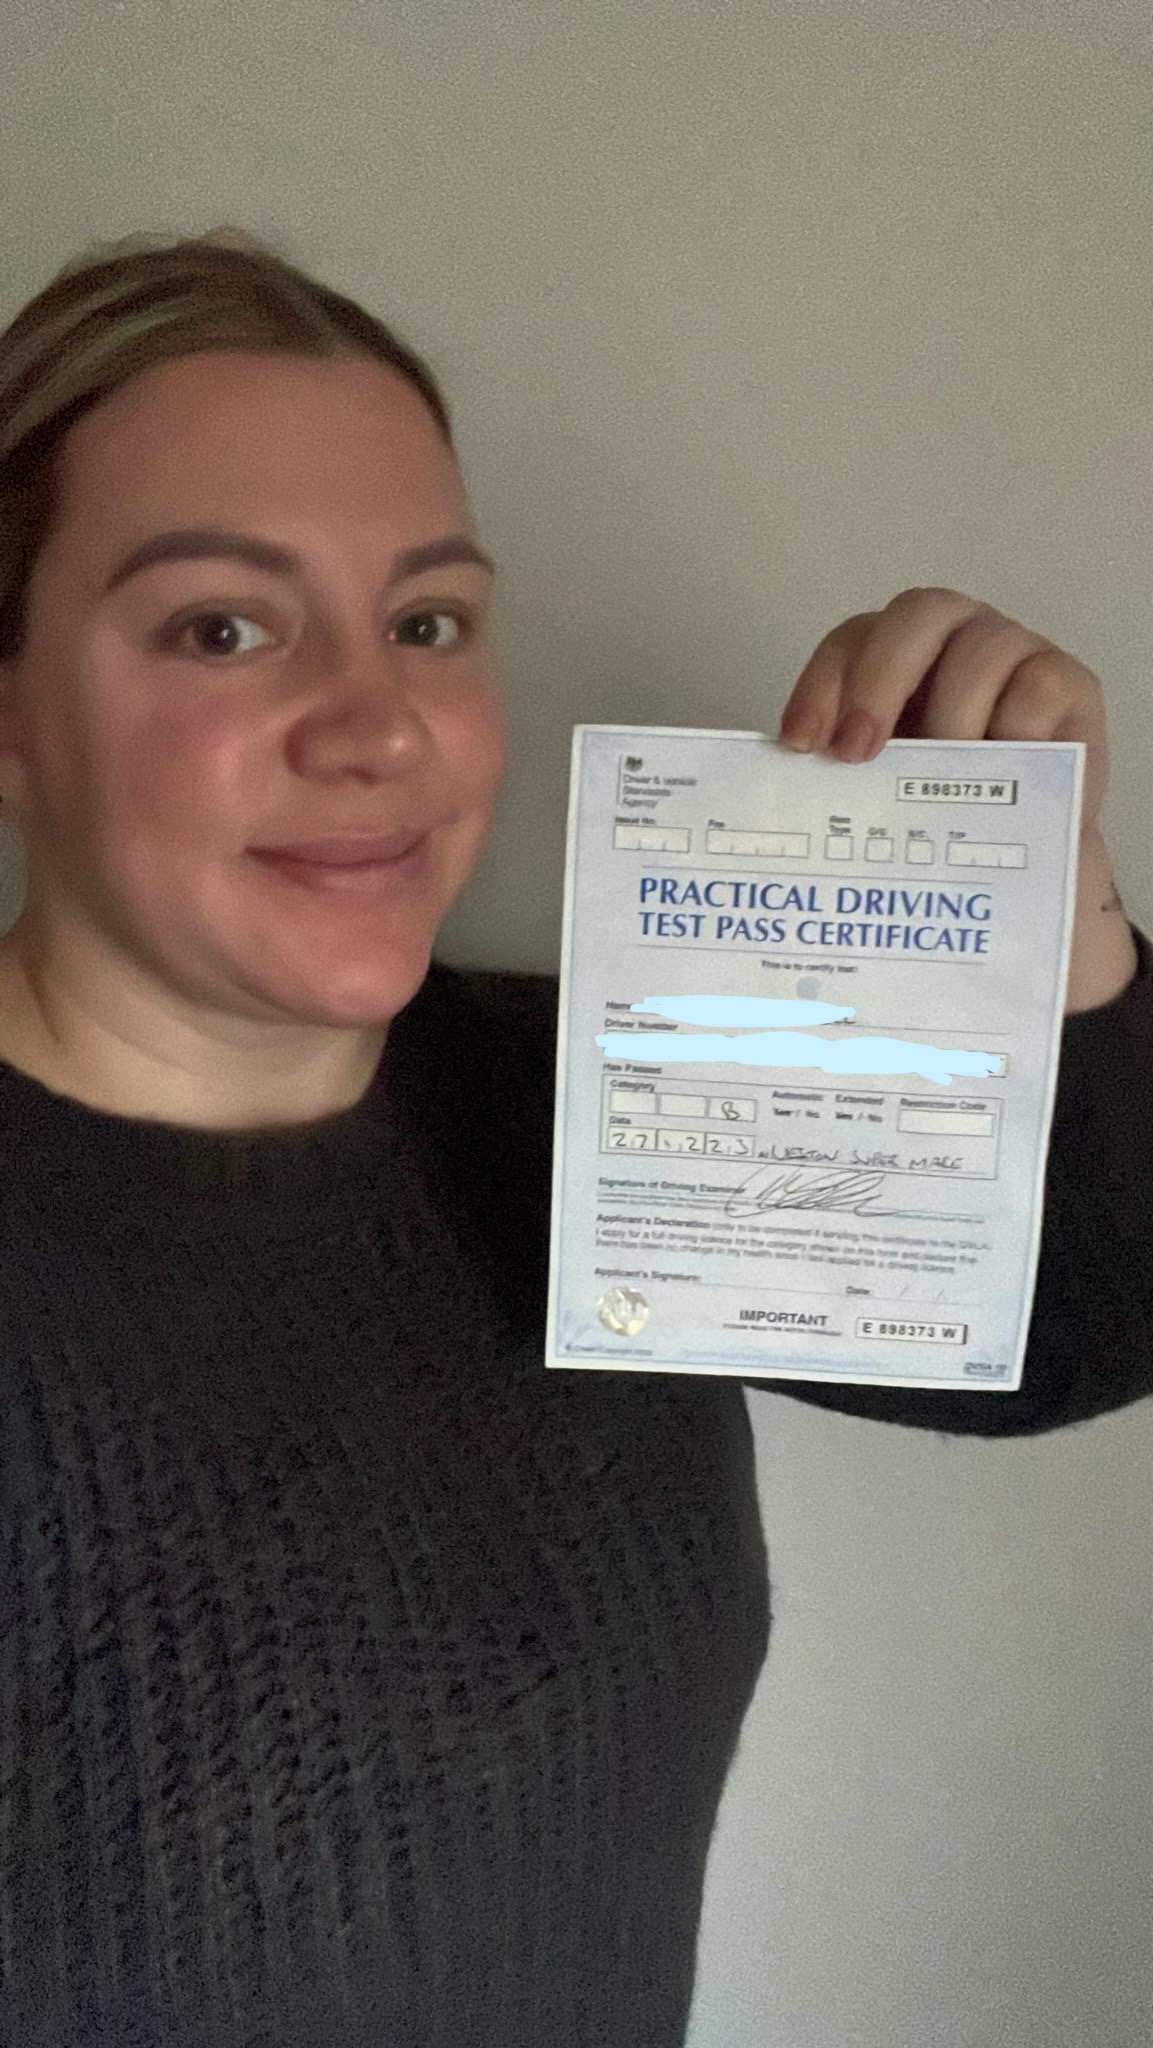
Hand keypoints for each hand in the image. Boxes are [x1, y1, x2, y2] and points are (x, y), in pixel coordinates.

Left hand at [778, 587, 1134, 1010]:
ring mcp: (1013, 650)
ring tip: (937, 778)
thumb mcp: (878, 788)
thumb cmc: (938, 811)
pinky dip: (1013, 730)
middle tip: (854, 752)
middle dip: (877, 680)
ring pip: (980, 649)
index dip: (821, 685)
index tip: (798, 744)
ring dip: (950, 717)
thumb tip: (763, 803)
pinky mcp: (1066, 682)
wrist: (1019, 855)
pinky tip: (998, 770)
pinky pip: (1037, 688)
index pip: (849, 642)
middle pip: (914, 617)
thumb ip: (836, 777)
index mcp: (892, 654)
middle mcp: (951, 636)